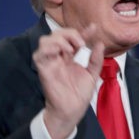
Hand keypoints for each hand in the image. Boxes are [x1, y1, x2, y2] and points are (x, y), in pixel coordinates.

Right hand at [33, 24, 103, 138]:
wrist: (73, 110)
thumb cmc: (80, 94)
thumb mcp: (92, 74)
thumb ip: (96, 59)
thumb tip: (100, 43)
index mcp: (69, 57)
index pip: (73, 38)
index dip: (83, 32)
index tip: (94, 28)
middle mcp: (58, 57)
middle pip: (56, 34)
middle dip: (70, 33)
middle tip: (81, 44)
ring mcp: (50, 62)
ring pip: (45, 40)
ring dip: (59, 39)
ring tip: (71, 48)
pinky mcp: (44, 70)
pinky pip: (38, 54)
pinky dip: (49, 48)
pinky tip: (62, 52)